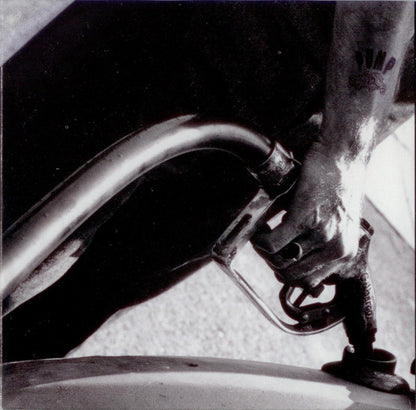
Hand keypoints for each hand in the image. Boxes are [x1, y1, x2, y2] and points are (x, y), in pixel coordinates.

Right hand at [252, 141, 366, 288]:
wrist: (343, 156)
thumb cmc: (338, 185)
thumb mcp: (337, 223)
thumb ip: (320, 244)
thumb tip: (289, 257)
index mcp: (344, 253)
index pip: (307, 282)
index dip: (286, 271)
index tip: (278, 256)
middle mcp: (336, 249)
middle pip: (290, 276)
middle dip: (272, 262)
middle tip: (266, 244)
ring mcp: (321, 235)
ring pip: (279, 262)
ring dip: (264, 250)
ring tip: (263, 234)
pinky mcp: (303, 218)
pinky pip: (271, 244)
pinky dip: (260, 239)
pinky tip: (261, 227)